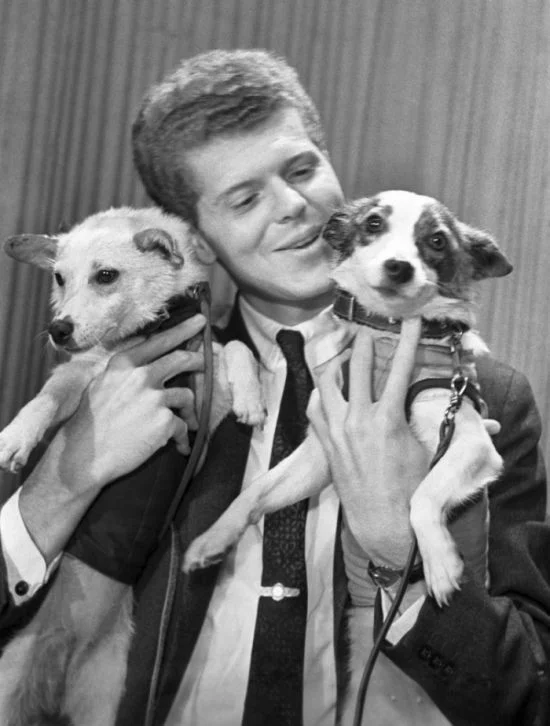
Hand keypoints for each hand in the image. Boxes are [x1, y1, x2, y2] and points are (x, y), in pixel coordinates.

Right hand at [57, 313, 205, 492]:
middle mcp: (141, 375)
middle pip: (181, 360)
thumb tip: (147, 363)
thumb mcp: (103, 384)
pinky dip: (183, 437)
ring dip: (189, 411)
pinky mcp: (164, 421)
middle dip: (199, 361)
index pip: (160, 340)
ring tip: (186, 424)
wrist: (84, 455)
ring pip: (186, 396)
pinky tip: (179, 446)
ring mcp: (154, 397)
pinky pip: (183, 426)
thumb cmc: (91, 423)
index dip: (184, 330)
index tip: (201, 322)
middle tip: (207, 364)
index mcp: (125, 363)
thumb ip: (126, 371)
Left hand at [307, 318, 427, 566]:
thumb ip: (441, 427)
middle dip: (364, 342)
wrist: (382, 522)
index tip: (411, 320)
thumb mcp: (427, 453)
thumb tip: (487, 422)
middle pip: (357, 365)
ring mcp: (336, 430)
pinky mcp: (324, 441)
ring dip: (336, 362)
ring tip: (344, 352)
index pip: (400, 368)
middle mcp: (357, 419)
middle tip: (368, 329)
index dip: (408, 340)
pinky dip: (321, 392)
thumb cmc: (409, 490)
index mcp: (387, 420)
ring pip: (327, 381)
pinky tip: (329, 387)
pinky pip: (315, 406)